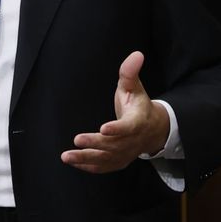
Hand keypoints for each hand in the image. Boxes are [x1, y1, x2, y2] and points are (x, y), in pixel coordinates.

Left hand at [62, 51, 170, 173]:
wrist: (153, 130)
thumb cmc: (139, 106)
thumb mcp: (135, 87)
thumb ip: (131, 72)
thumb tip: (137, 54)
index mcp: (138, 121)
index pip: (128, 127)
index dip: (116, 129)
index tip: (103, 128)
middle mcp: (132, 141)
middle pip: (113, 145)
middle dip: (94, 144)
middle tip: (77, 140)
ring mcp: (126, 153)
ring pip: (106, 159)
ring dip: (86, 158)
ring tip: (67, 156)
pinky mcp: (119, 161)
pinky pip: (103, 167)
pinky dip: (89, 166)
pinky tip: (74, 162)